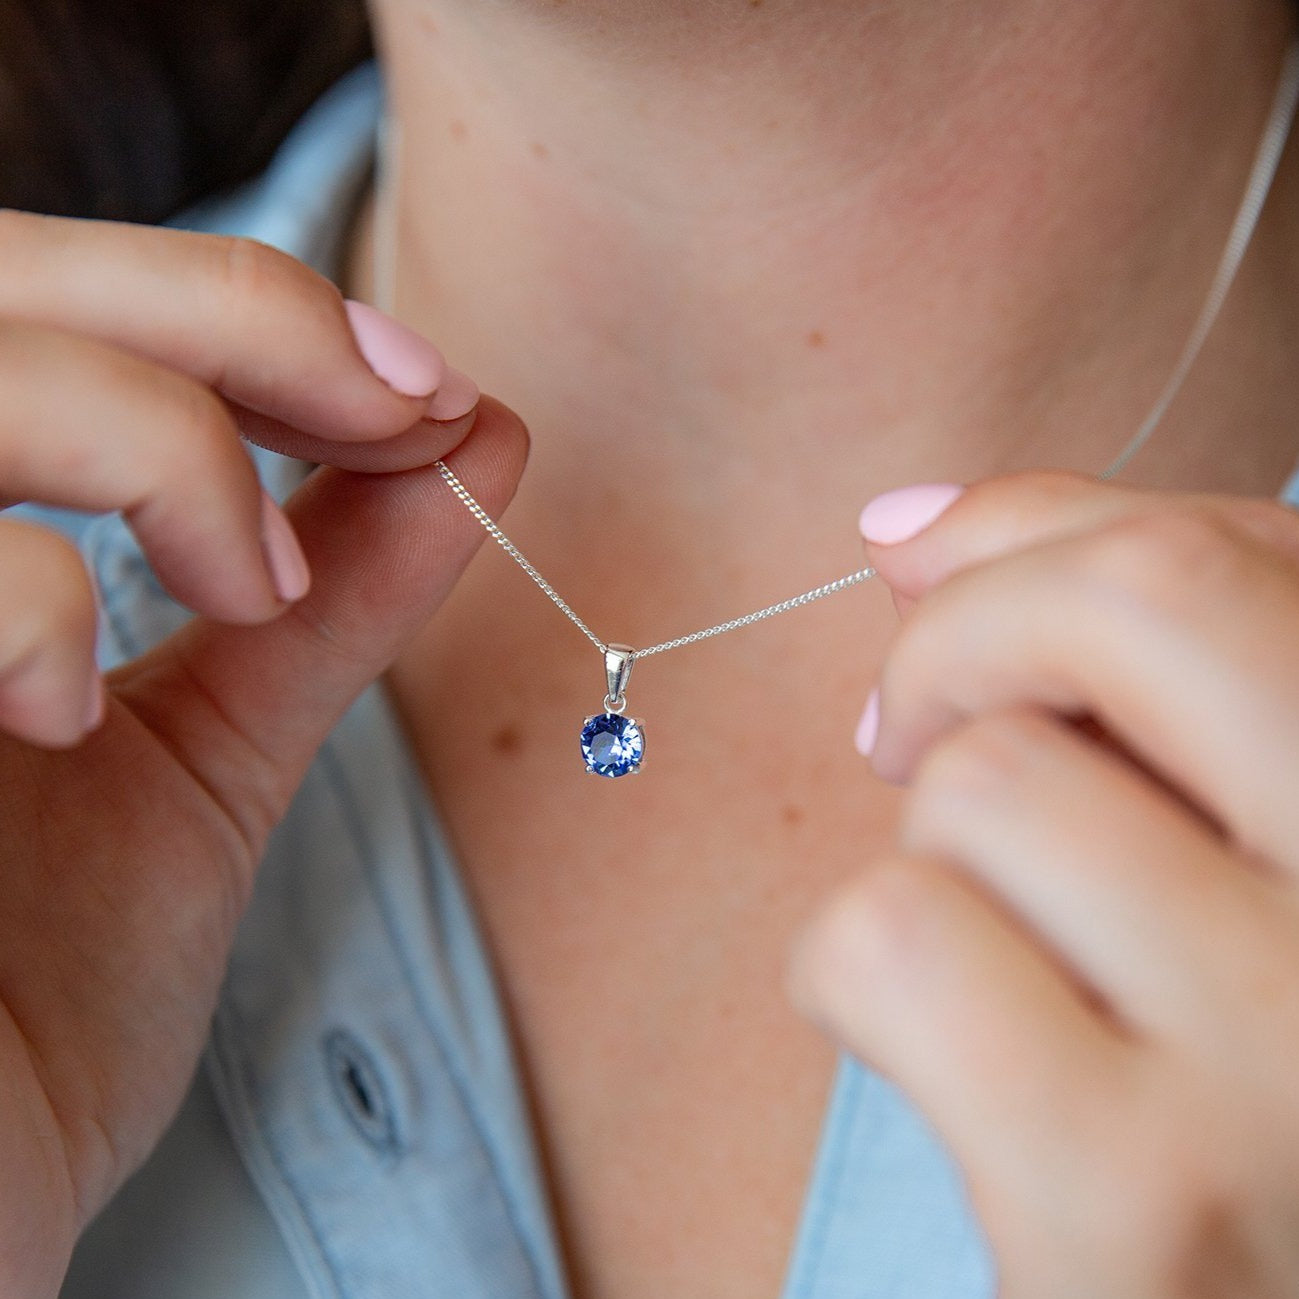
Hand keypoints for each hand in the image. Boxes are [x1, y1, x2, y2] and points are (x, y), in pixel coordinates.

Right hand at [0, 209, 526, 1295]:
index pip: (66, 300)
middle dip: (232, 314)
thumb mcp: (206, 757)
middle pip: (4, 276)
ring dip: (148, 431)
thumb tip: (481, 437)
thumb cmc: (35, 1002)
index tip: (427, 394)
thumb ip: (329, 591)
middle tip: (398, 410)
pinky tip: (64, 706)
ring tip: (244, 581)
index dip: (252, 306)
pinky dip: (12, 589)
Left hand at [790, 471, 1298, 1298]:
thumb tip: (902, 521)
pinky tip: (922, 1044)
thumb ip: (1121, 659)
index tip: (947, 593)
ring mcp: (1297, 1056)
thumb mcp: (1237, 841)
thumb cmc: (1235, 1080)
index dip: (1040, 543)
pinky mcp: (1132, 1198)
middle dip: (964, 632)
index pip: (1229, 548)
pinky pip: (896, 943)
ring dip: (934, 849)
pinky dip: (851, 970)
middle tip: (906, 725)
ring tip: (996, 949)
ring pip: (986, 784)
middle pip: (1139, 597)